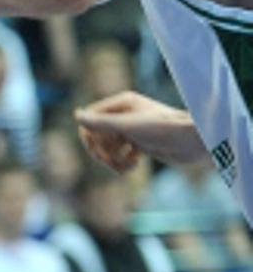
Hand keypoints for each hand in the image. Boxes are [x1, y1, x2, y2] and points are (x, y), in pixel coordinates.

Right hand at [75, 91, 208, 171]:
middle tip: (113, 163)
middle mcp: (125, 114)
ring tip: (127, 167)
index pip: (89, 121)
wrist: (194, 142)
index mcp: (121, 103)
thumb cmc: (164, 129)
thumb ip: (100, 122)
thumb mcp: (128, 126)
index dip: (90, 139)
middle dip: (102, 153)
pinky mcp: (140, 143)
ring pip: (107, 147)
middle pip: (96, 136)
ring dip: (113, 161)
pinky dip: (123, 163)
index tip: (101, 152)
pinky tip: (134, 165)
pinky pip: (120, 154)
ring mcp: (132, 129)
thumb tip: (76, 115)